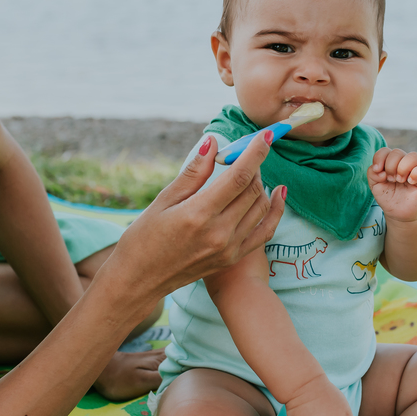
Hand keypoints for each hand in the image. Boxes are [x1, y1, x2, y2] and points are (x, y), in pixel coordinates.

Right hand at [108, 133, 285, 302]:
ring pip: (260, 206)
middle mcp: (219, 233)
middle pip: (252, 189)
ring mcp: (229, 248)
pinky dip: (274, 210)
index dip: (256, 152)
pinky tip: (277, 193)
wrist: (139, 280)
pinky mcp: (233, 258)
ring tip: (248, 171)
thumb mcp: (163, 201)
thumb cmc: (144, 238)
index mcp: (199, 214)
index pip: (238, 176)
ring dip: (260, 183)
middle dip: (255, 165)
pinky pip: (265, 230)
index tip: (266, 135)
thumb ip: (193, 172)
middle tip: (245, 152)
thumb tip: (213, 143)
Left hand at [368, 148, 416, 222]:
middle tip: (390, 180)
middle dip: (390, 166)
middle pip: (397, 152)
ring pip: (413, 156)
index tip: (378, 170)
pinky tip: (411, 182)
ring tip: (400, 181)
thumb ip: (372, 173)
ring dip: (403, 168)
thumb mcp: (375, 186)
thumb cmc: (388, 197)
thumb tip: (380, 169)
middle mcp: (403, 163)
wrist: (399, 213)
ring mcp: (415, 169)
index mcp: (390, 162)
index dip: (380, 157)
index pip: (385, 150)